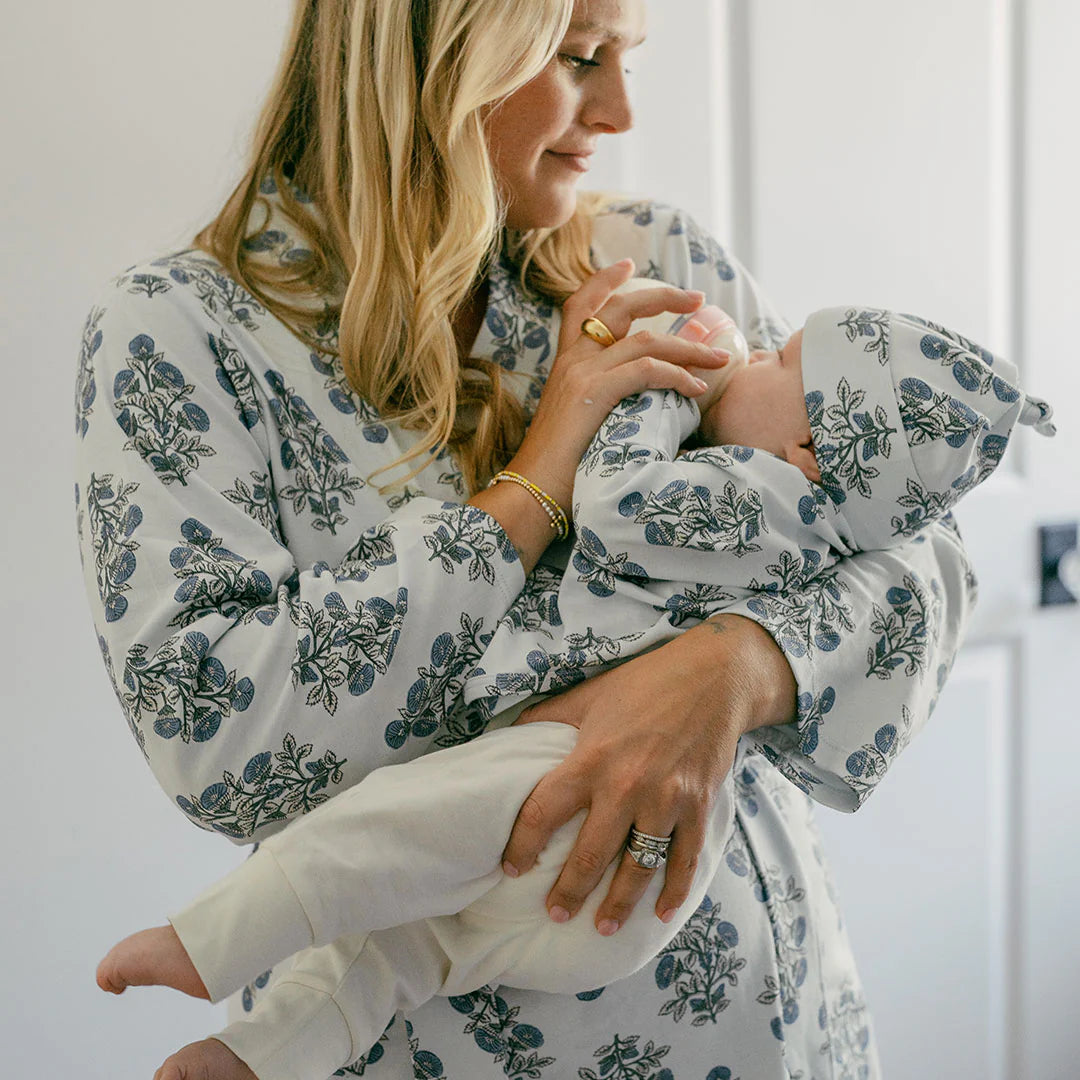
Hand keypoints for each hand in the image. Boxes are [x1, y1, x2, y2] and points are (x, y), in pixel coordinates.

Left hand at [501, 615, 795, 933]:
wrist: (714, 677)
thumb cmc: (645, 683)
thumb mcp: (589, 694)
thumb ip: (550, 717)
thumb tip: (511, 732)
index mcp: (591, 758)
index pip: (544, 811)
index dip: (522, 844)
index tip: (511, 868)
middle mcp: (626, 785)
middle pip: (590, 854)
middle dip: (569, 892)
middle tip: (555, 914)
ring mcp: (666, 799)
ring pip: (637, 866)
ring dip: (619, 903)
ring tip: (602, 927)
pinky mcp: (698, 806)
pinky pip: (685, 859)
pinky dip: (674, 890)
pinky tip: (661, 912)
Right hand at [507, 259, 731, 513]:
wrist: (532, 490)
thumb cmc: (557, 468)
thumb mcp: (578, 423)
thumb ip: (599, 402)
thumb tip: (637, 404)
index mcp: (565, 364)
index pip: (580, 305)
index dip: (604, 281)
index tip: (628, 264)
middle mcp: (572, 360)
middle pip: (619, 306)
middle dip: (664, 296)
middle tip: (697, 299)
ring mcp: (582, 373)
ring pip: (646, 340)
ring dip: (689, 346)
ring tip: (718, 357)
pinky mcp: (594, 393)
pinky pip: (647, 370)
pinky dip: (678, 375)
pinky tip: (696, 389)